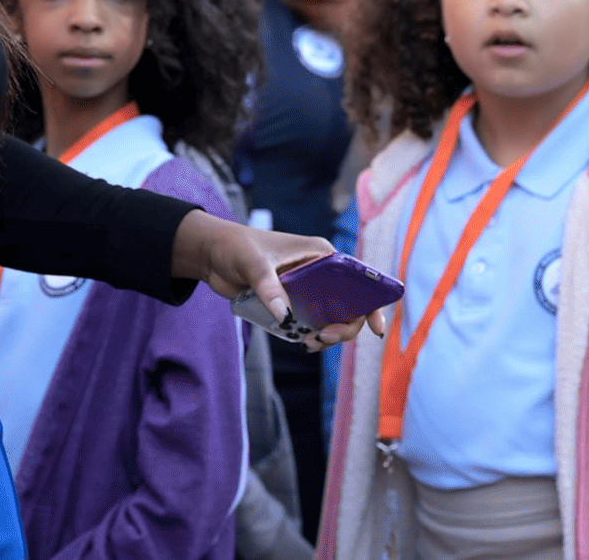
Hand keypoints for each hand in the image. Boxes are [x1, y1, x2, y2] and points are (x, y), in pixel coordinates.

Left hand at [172, 210, 387, 351]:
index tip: (377, 327)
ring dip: (328, 334)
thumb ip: (269, 288)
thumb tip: (285, 317)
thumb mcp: (252, 264)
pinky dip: (313, 335)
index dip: (372, 302)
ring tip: (309, 342)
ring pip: (333, 318)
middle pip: (350, 305)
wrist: (212, 255)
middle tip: (322, 337)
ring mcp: (308, 290)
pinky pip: (312, 323)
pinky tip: (302, 341)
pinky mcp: (293, 303)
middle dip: (345, 326)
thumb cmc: (235, 247)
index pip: (358, 278)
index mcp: (321, 255)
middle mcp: (320, 273)